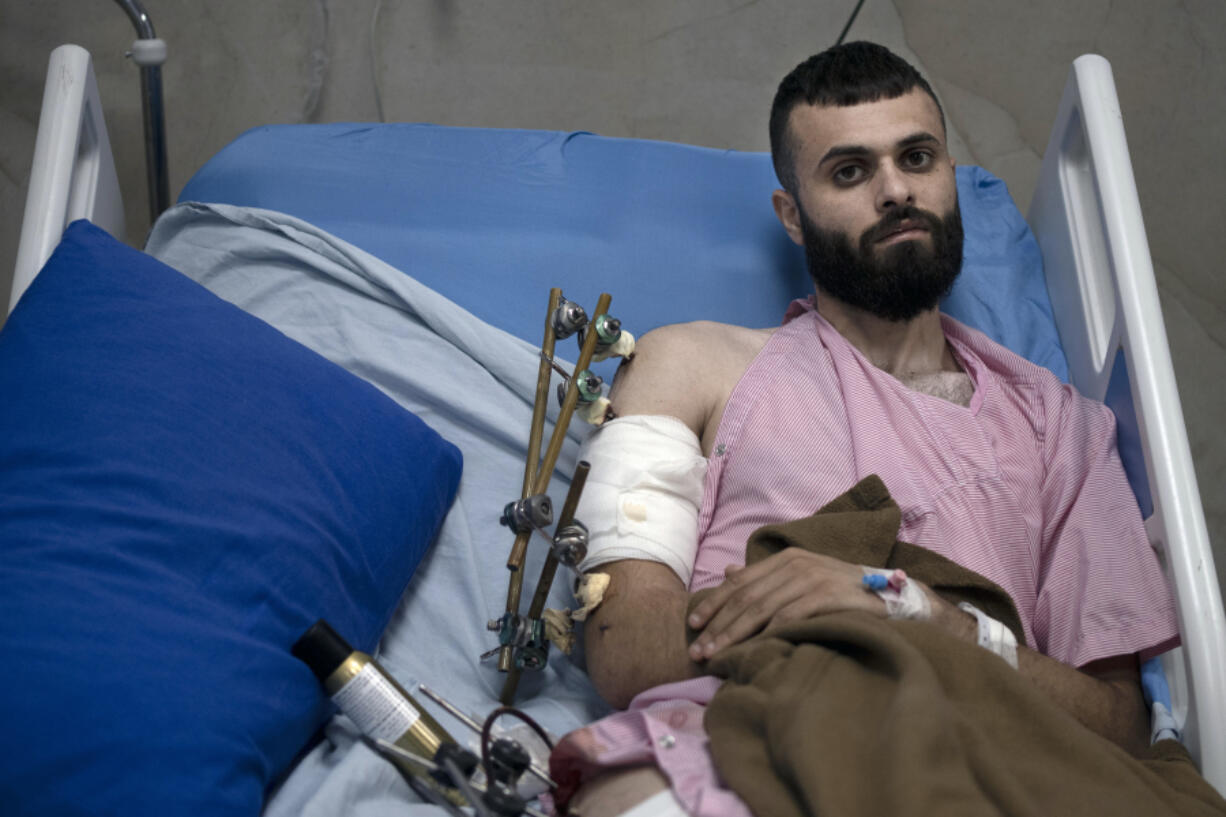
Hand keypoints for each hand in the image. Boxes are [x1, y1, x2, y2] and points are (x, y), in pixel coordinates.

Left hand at [686, 548, 887, 660]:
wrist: (892, 597)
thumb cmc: (843, 592)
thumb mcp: (802, 579)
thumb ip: (765, 577)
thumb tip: (727, 573)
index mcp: (786, 559)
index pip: (739, 582)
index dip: (714, 603)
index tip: (692, 625)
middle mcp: (796, 564)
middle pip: (746, 597)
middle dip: (718, 625)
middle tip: (697, 650)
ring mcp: (812, 578)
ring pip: (761, 608)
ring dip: (734, 634)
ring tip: (716, 655)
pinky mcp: (827, 594)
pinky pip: (789, 616)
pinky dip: (768, 633)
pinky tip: (752, 649)